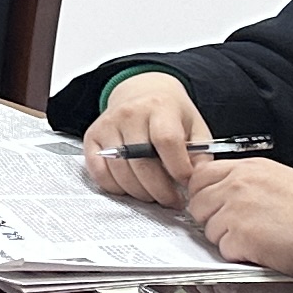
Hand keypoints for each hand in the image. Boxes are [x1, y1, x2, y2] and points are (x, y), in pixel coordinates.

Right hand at [81, 72, 208, 205]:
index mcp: (159, 107)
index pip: (166, 141)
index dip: (178, 169)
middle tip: (173, 201)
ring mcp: (108, 125)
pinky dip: (115, 187)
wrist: (141, 91)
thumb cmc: (170, 113)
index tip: (186, 184)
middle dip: (160, 190)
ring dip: (140, 192)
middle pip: (142, 161)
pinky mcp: (92, 137)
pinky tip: (131, 188)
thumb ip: (200, 154)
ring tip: (155, 196)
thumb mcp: (195, 126)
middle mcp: (130, 113)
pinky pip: (99, 171)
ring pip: (120, 171)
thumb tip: (197, 182)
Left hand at [184, 157, 292, 278]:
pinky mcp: (240, 236)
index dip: (205, 195)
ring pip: (208, 229)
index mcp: (249, 168)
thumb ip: (249, 183)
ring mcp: (236, 209)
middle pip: (198, 203)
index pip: (201, 176)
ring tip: (256, 240)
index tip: (214, 206)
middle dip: (211, 218)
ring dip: (226, 239)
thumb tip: (227, 194)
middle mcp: (238, 184)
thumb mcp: (281, 179)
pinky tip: (261, 251)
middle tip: (236, 228)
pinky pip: (223, 250)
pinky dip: (239, 256)